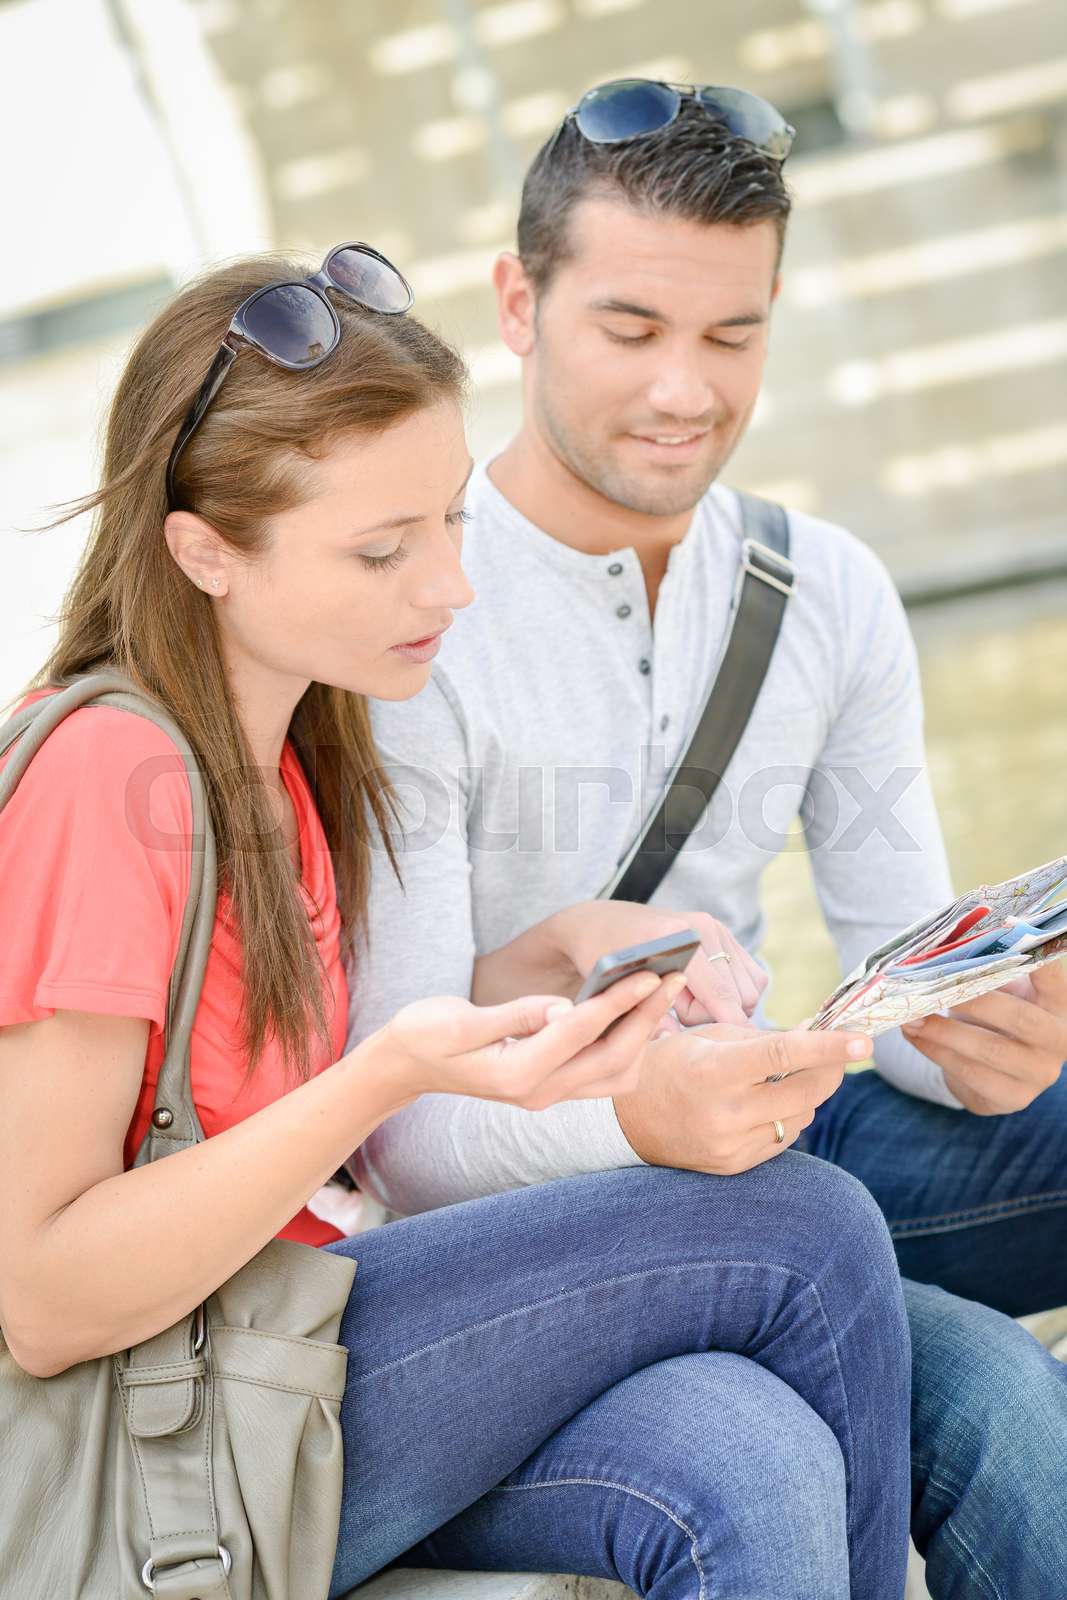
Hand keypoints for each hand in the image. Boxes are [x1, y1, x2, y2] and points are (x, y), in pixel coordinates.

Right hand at [381, 969, 687, 1112]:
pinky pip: (605, 1074)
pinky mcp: (553, 1088)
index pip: (580, 1033)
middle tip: (673, 976)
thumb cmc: (425, 1034)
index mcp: (516, 1075)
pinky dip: (629, 1046)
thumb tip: (563, 1006)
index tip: (651, 974)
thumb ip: (514, 1015)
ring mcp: (548, 1095)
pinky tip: (639, 1013)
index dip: (618, 1002)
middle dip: (647, 1016)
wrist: (406, 1065)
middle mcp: (539, 1093)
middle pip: (612, 1057)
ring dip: (644, 1033)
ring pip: (616, 1072)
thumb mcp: (459, 1021)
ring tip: (662, 990)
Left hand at [548, 901, 766, 1025]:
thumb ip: (650, 1018)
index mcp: (676, 937)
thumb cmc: (603, 961)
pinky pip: (753, 976)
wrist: (601, 923)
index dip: (729, 1028)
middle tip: (680, 1014)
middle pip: (740, 996)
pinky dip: (737, 993)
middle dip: (716, 1016)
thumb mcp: (618, 991)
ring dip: (728, 1006)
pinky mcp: (724, 931)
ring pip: (752, 988)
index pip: (720, 995)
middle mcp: (703, 927)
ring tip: (689, 1002)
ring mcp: (717, 927)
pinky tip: (704, 995)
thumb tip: (676, 1044)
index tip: (728, 1054)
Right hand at [613, 1022, 871, 1175]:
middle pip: (806, 1091)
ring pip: (800, 1116)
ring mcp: (731, 1145)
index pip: (783, 1055)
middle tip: (839, 1051)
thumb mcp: (707, 1038)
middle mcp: (725, 1113)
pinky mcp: (736, 1165)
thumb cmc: (670, 1064)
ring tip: (775, 1080)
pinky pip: (783, 1138)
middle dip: (830, 1069)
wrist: (628, 1120)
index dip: (828, 1047)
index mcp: (715, 1071)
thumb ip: (761, 1038)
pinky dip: (784, 1116)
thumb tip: (813, 1036)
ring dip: (802, 1094)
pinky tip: (761, 1105)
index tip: (863, 1041)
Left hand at [901, 957, 1066, 1114]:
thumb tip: (946, 946)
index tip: (1010, 927)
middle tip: (936, 986)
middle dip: (974, 1002)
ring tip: (911, 1015)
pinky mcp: (1013, 1098)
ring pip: (989, 1050)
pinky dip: (936, 1052)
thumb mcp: (998, 990)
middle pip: (1020, 1018)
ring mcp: (1040, 1073)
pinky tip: (914, 1035)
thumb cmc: (993, 1015)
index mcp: (1059, 1004)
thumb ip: (984, 971)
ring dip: (943, 1031)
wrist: (991, 1069)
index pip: (1052, 978)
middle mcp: (1058, 1039)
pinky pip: (970, 1073)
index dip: (1037, 960)